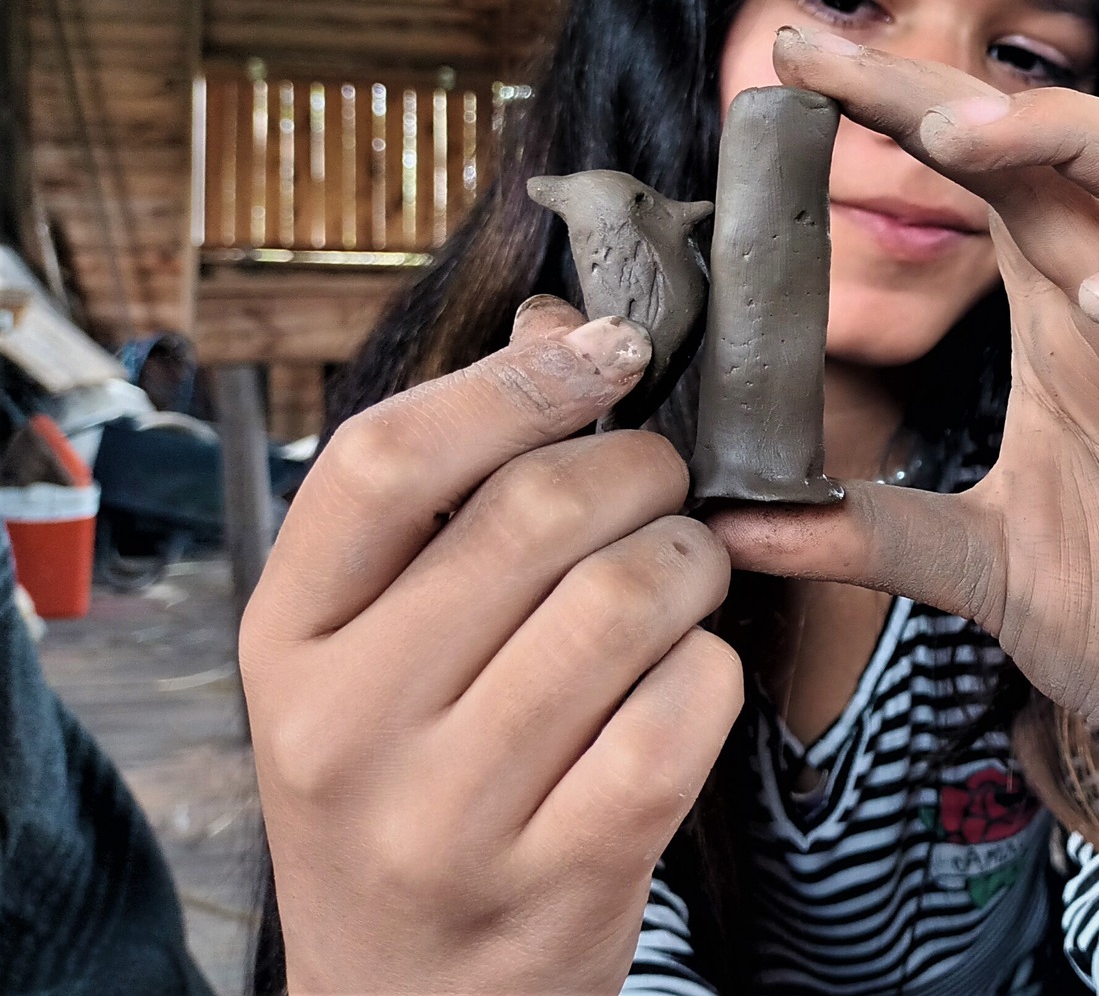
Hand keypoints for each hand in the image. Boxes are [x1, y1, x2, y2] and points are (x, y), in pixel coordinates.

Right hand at [240, 298, 742, 994]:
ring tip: (678, 578)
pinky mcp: (569, 874)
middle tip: (660, 488)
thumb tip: (558, 326)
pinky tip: (682, 678)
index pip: (385, 459)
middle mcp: (347, 727)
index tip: (606, 348)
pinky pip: (688, 703)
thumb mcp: (371, 659)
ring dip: (689, 562)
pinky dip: (711, 667)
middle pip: (537, 513)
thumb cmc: (409, 793)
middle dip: (640, 471)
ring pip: (630, 597)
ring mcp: (454, 813)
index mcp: (285, 645)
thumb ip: (449, 507)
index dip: (517, 379)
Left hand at [718, 28, 1098, 814]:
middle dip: (964, 95)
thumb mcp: (977, 566)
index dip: (904, 111)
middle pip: (1069, 149)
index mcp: (1066, 322)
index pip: (989, 180)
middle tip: (854, 67)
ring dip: (1080, 141)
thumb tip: (727, 522)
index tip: (797, 62)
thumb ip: (867, 530)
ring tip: (972, 136)